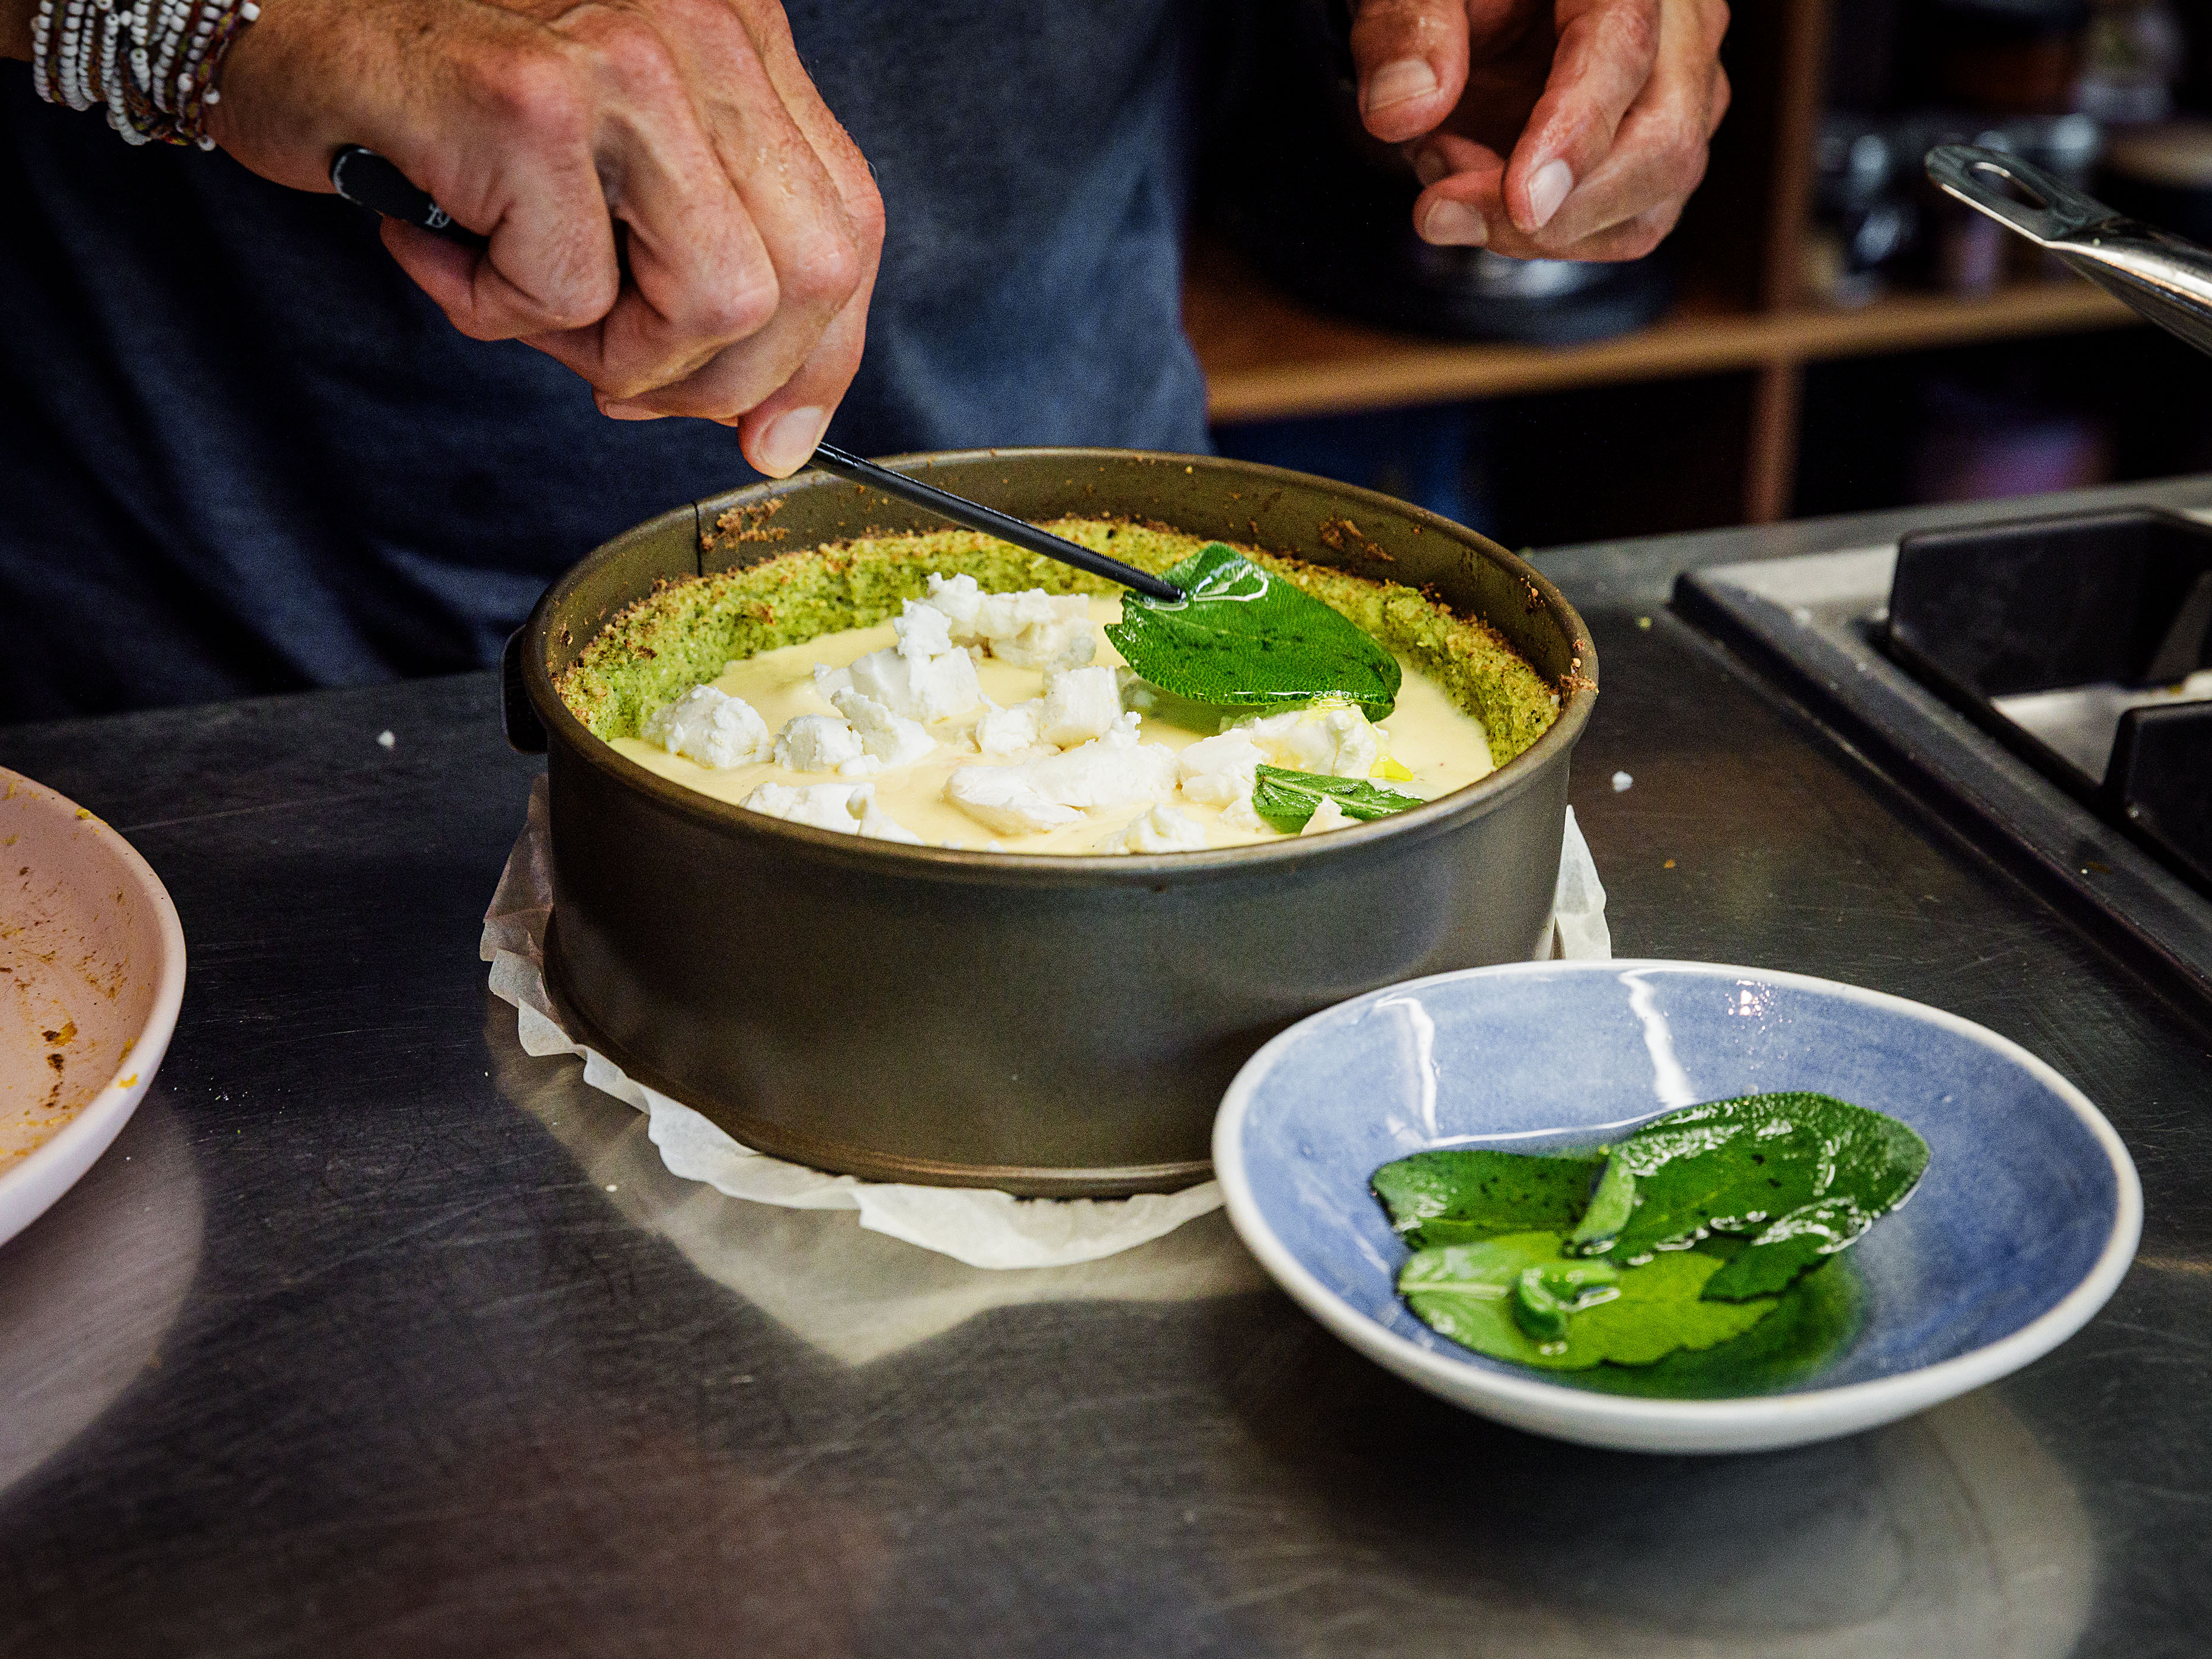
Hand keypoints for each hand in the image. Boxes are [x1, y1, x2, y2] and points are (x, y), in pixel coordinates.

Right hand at [207, 0, 882, 474]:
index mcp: (739, 33)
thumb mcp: (614, 167)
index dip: (824, 354)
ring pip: (717, 300)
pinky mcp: (529, 104)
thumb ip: (713, 263)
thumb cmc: (440, 103)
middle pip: (808, 277)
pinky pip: (571, 295)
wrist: (267, 14)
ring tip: (519, 294)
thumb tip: (779, 435)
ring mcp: (625, 56)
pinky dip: (493, 309)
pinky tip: (437, 237)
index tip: (776, 430)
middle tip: (617, 375)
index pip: (850, 224)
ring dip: (614, 352)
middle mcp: (702, 25)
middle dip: (720, 377)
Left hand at [1351, 0, 1728, 261]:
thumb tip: (1402, 110)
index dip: (1573, 136)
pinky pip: (1616, 227)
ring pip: (1644, 210)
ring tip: (1444, 165)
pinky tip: (1474, 183)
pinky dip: (1537, 234)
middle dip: (1549, 215)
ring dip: (1532, 232)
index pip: (1623, 52)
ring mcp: (1677, 98)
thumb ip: (1405, 27)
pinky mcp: (1650, 152)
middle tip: (1438, 209)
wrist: (1483, 1)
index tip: (1521, 206)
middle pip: (1662, 147)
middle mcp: (1676, 31)